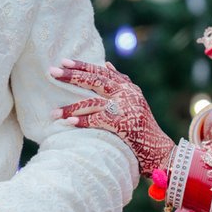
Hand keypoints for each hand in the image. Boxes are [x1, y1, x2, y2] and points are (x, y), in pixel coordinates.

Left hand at [50, 60, 174, 172]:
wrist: (159, 151)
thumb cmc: (142, 127)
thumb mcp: (135, 99)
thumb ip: (121, 83)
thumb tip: (107, 64)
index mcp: (128, 87)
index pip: (101, 72)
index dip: (82, 66)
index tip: (64, 61)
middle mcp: (127, 94)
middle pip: (95, 81)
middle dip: (72, 76)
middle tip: (52, 72)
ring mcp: (126, 108)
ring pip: (92, 103)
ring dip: (71, 108)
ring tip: (53, 112)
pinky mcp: (124, 124)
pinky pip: (98, 120)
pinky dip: (82, 121)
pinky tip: (69, 123)